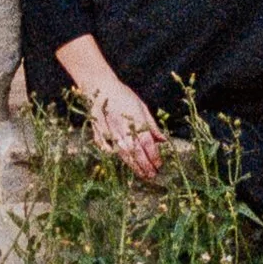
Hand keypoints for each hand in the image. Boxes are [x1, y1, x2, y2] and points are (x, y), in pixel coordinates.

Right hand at [76, 65, 164, 182]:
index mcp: (136, 121)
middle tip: (152, 176)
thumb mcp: (141, 107)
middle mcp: (123, 129)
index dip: (154, 157)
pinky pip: (107, 148)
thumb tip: (163, 140)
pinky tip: (123, 162)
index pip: (148, 144)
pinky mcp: (99, 134)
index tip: (159, 165)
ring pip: (124, 154)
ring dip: (134, 166)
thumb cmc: (123, 95)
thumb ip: (152, 125)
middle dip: (146, 166)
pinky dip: (115, 155)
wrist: (100, 87)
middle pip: (136, 152)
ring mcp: (110, 132)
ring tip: (142, 174)